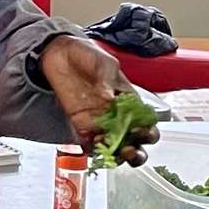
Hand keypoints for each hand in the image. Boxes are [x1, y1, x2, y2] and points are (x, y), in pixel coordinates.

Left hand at [39, 36, 157, 164]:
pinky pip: (90, 145)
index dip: (147, 131)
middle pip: (134, 141)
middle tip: (131, 150)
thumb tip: (109, 99)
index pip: (146, 122)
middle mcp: (117, 115)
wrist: (61, 53)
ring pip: (114, 148)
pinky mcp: (80, 126)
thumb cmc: (87, 55)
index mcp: (129, 100)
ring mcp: (99, 123)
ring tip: (112, 151)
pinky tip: (94, 144)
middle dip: (136, 152)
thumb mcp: (104, 63)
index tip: (142, 131)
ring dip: (116, 155)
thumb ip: (108, 81)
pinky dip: (94, 149)